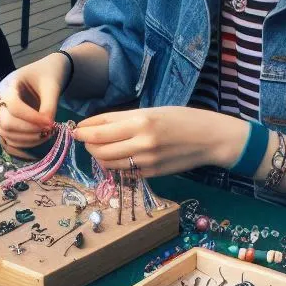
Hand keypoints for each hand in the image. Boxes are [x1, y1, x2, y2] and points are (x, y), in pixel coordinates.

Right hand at [0, 53, 69, 151]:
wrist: (46, 73)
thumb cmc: (48, 75)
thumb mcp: (51, 86)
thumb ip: (49, 105)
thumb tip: (47, 126)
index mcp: (8, 85)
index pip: (13, 105)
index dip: (31, 117)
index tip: (50, 122)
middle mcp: (0, 100)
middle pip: (6, 122)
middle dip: (28, 130)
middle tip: (49, 130)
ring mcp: (2, 114)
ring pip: (5, 134)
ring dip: (26, 140)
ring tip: (47, 135)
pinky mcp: (8, 125)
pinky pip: (7, 141)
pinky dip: (20, 147)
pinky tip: (37, 145)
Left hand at [73, 107, 248, 177]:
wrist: (208, 139)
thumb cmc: (180, 119)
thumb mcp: (151, 111)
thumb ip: (122, 119)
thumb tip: (93, 126)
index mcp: (140, 122)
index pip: (99, 131)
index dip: (83, 131)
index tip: (77, 130)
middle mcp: (141, 143)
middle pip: (99, 149)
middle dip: (88, 144)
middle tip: (87, 139)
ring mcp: (146, 162)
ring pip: (107, 163)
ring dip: (99, 156)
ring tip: (102, 148)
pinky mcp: (150, 174)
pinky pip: (123, 172)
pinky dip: (115, 165)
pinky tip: (119, 157)